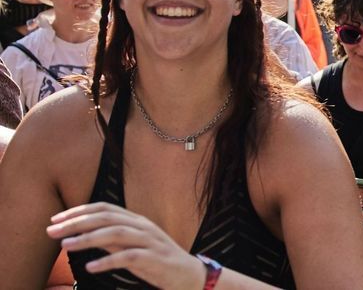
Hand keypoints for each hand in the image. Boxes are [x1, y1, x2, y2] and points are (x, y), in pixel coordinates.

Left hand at [47, 203, 204, 288]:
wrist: (188, 276)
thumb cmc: (156, 261)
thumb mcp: (132, 246)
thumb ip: (112, 239)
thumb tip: (84, 234)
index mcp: (137, 221)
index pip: (104, 208)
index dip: (79, 211)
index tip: (56, 220)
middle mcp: (143, 226)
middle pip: (106, 218)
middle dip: (77, 223)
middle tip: (52, 230)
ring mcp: (150, 242)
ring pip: (116, 233)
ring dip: (88, 239)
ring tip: (66, 245)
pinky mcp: (154, 259)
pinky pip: (128, 258)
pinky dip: (108, 261)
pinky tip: (90, 267)